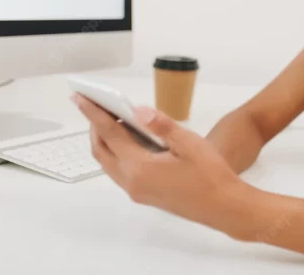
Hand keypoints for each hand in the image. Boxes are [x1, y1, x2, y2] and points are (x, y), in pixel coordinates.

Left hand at [71, 93, 254, 239]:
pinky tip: (130, 141)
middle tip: (93, 105)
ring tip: (110, 119)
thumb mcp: (189, 143)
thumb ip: (162, 125)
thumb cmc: (210, 174)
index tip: (80, 98)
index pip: (110, 134)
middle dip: (94, 127)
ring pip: (108, 163)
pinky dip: (116, 153)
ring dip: (104, 141)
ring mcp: (136, 191)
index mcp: (140, 167)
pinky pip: (119, 171)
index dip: (94, 113)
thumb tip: (138, 110)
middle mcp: (132, 182)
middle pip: (101, 151)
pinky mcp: (144, 195)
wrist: (223, 207)